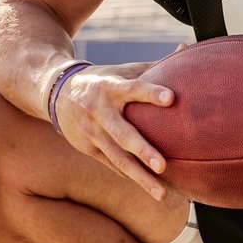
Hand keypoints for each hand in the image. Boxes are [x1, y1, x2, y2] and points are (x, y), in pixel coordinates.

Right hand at [53, 56, 177, 199]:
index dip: (151, 92)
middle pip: (123, 133)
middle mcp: (100, 111)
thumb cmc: (104, 80)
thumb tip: (185, 49)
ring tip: (161, 194)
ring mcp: (92, 133)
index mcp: (111, 87)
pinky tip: (151, 188)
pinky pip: (113, 165)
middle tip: (163, 165)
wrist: (57, 92)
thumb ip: (154, 65)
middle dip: (143, 150)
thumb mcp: (122, 71)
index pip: (134, 88)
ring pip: (118, 158)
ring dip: (140, 177)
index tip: (171, 98)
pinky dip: (131, 177)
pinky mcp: (89, 149)